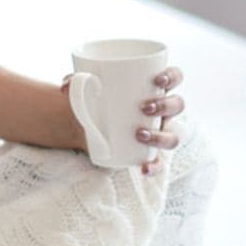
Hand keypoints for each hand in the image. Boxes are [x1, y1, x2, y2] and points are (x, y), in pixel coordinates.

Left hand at [60, 66, 184, 175]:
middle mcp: (162, 111)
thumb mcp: (86, 86)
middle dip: (166, 105)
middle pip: (178, 105)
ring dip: (161, 136)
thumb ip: (75, 81)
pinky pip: (159, 162)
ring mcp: (158, 132)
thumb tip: (66, 85)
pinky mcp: (148, 153)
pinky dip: (154, 166)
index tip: (158, 79)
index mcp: (154, 88)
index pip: (175, 77)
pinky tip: (144, 168)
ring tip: (139, 134)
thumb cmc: (94, 97)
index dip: (173, 76)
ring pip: (174, 136)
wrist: (87, 124)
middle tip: (144, 107)